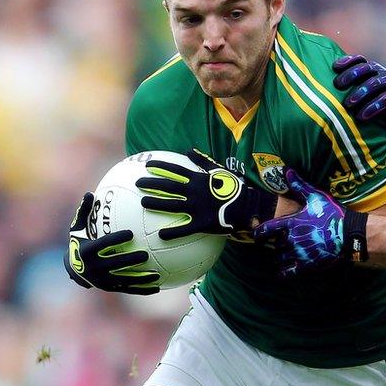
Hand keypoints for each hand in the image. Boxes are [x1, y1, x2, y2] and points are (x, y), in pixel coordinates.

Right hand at [63, 193, 159, 294]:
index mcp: (87, 252)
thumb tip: (89, 192)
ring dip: (140, 278)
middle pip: (114, 264)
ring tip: (157, 274)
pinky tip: (158, 287)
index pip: (103, 245)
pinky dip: (142, 289)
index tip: (130, 233)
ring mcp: (103, 281)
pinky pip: (129, 289)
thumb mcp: (78, 228)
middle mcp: (94, 268)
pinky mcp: (111, 288)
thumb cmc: (79, 242)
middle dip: (129, 260)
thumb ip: (84, 211)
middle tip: (145, 254)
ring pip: (123, 280)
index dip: (115, 240)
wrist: (74, 269)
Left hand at [135, 149, 275, 240]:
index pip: (176, 170)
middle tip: (137, 182)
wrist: (248, 206)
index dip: (161, 167)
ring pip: (172, 205)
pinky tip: (160, 235)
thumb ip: (203, 160)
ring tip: (142, 202)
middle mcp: (195, 192)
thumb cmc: (234, 188)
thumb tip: (188, 149)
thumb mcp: (220, 170)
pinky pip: (184, 229)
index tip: (148, 165)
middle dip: (152, 183)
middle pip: (169, 187)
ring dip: (156, 203)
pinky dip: (172, 232)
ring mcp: (197, 207)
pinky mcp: (202, 222)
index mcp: (199, 179)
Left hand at [254, 169, 368, 276]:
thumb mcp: (316, 197)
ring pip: (280, 258)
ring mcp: (299, 254)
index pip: (266, 229)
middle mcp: (291, 240)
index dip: (258, 233)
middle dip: (277, 243)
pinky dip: (283, 273)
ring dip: (281, 256)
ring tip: (285, 253)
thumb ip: (299, 185)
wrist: (349, 234)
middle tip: (281, 241)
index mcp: (291, 223)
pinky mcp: (307, 265)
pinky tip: (282, 271)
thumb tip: (286, 170)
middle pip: (275, 244)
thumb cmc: (332, 214)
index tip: (256, 235)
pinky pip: (288, 272)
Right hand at [333, 55, 385, 148]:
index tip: (362, 117)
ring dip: (352, 75)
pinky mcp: (368, 64)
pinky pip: (358, 59)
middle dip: (362, 93)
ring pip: (366, 68)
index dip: (375, 107)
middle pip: (376, 83)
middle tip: (349, 104)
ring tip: (338, 85)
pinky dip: (347, 61)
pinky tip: (335, 67)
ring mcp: (378, 69)